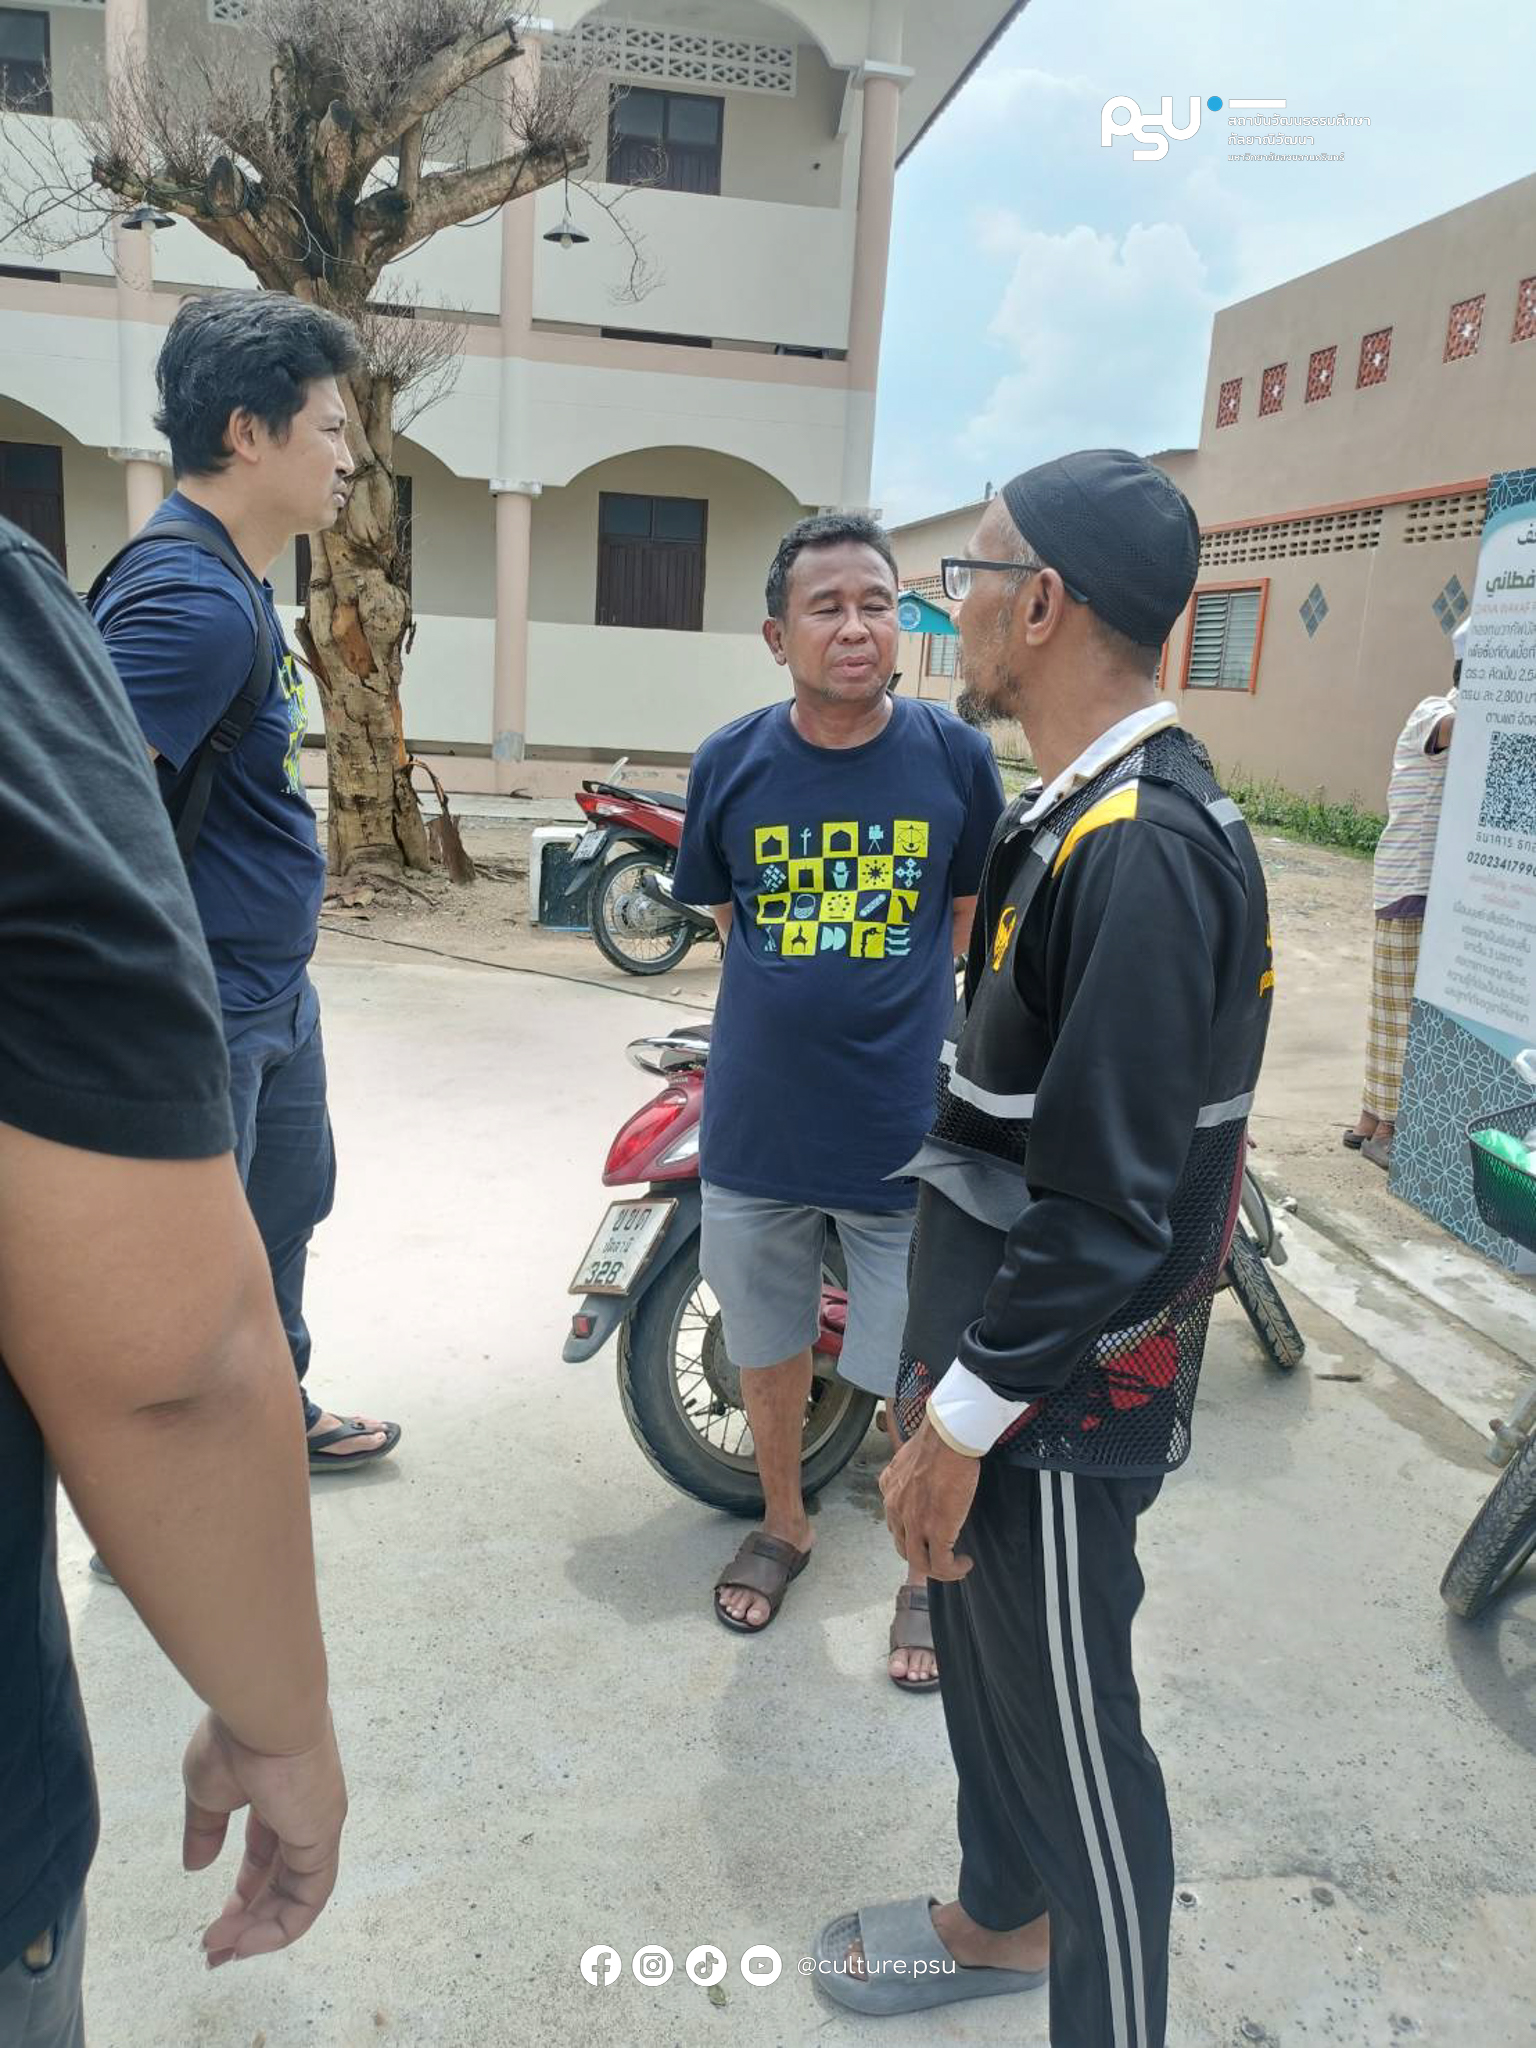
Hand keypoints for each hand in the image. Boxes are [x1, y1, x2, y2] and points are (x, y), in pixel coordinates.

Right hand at [182, 1709, 346, 1965]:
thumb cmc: (236, 1736)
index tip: (215, 1922)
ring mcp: (318, 1825)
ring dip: (258, 1930)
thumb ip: (205, 1828)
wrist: (262, 1710)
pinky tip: (244, 1940)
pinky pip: (308, 1898)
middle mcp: (306, 1813)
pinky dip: (278, 1926)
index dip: (243, 1891)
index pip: (267, 1855)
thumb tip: (196, 1865)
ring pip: (297, 1895)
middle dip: (250, 1919)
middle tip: (216, 1949)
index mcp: (280, 1795)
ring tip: (220, 1951)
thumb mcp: (208, 1789)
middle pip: (282, 1880)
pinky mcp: (322, 1837)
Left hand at [879, 1420, 979, 1580]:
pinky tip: (965, 1562)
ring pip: (920, 1562)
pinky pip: (941, 1564)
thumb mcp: (910, 1456)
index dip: (911, 1535)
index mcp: (889, 1489)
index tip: (928, 1537)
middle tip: (942, 1555)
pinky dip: (953, 1570)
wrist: (948, 1437)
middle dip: (922, 1556)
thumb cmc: (938, 1439)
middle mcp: (895, 1509)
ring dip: (938, 1568)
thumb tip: (922, 1477)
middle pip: (903, 1548)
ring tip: (955, 1564)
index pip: (894, 1523)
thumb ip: (910, 1472)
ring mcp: (914, 1522)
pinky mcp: (936, 1530)